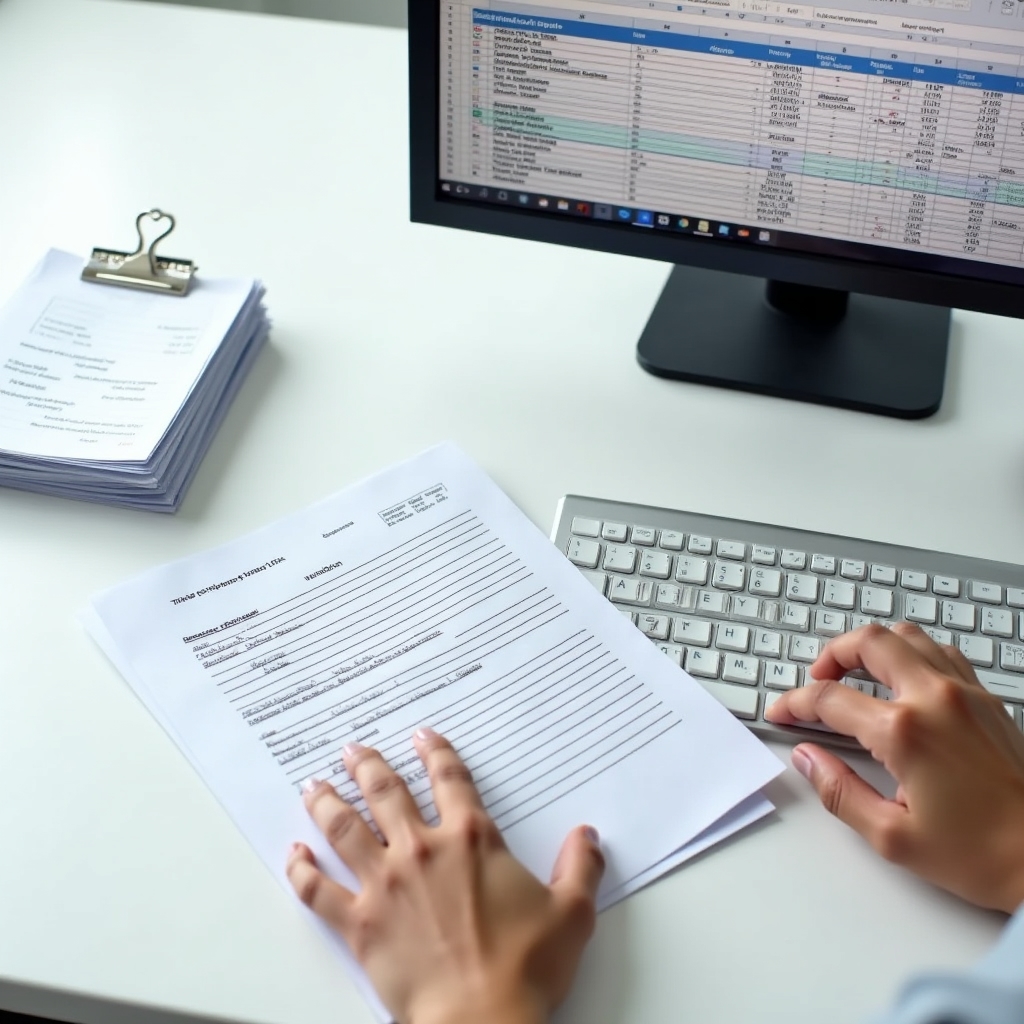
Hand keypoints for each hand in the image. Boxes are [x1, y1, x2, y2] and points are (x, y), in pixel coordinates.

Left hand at [286, 728, 603, 1023]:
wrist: (480, 1020)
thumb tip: (588, 837)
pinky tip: (294, 854)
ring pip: (345, 829)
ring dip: (327, 802)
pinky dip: (302, 870)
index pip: (451, 781)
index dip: (436, 753)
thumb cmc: (524, 969)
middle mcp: (422, 851)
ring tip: (314, 784)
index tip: (423, 737)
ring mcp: (385, 885)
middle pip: (386, 793)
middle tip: (353, 749)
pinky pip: (319, 891)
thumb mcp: (572, 914)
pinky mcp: (360, 924)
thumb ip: (580, 869)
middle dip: (368, 766)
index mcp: (470, 841)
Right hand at [765, 622, 1023, 913]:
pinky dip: (913, 654)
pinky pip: (942, 653)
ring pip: (908, 637)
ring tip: (856, 671)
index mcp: (905, 732)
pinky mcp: (989, 702)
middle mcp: (935, 699)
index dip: (795, 703)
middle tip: (816, 678)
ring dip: (873, 647)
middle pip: (869, 641)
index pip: (829, 698)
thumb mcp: (893, 837)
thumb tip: (809, 759)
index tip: (783, 713)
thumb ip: (839, 792)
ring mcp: (966, 694)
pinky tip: (905, 679)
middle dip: (832, 654)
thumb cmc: (983, 855)